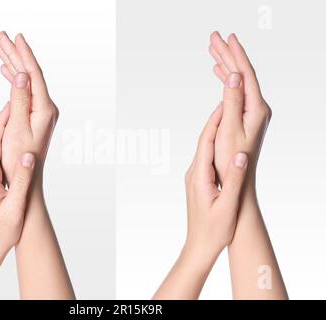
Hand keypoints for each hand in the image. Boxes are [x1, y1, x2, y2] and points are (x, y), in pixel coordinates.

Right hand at [0, 32, 57, 187]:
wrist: (27, 177)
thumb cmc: (20, 157)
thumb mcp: (17, 128)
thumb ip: (20, 100)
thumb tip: (21, 75)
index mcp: (44, 109)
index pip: (34, 75)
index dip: (25, 55)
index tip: (16, 37)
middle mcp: (46, 107)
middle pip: (30, 74)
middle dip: (16, 55)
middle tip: (1, 36)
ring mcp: (41, 111)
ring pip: (26, 81)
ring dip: (13, 65)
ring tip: (1, 49)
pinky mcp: (35, 115)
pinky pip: (24, 91)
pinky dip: (15, 80)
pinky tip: (7, 72)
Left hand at [0, 106, 35, 299]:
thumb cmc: (2, 230)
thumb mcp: (15, 207)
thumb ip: (21, 181)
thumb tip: (27, 155)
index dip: (3, 121)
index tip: (12, 103)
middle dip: (3, 119)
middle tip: (15, 100)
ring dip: (3, 129)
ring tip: (16, 114)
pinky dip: (4, 143)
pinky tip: (12, 140)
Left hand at [184, 105, 247, 257]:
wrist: (199, 246)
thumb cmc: (213, 230)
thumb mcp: (227, 207)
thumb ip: (233, 181)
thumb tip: (239, 155)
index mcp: (199, 176)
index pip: (206, 142)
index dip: (215, 122)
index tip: (224, 103)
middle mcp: (193, 173)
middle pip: (204, 141)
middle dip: (214, 121)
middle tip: (226, 101)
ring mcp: (194, 177)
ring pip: (204, 148)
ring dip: (214, 131)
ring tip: (226, 115)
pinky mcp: (198, 182)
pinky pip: (205, 157)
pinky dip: (214, 145)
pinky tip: (223, 142)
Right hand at [209, 32, 270, 186]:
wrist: (238, 180)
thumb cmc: (232, 159)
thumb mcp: (230, 130)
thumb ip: (232, 101)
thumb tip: (233, 75)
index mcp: (256, 108)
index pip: (246, 74)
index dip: (236, 55)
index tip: (227, 38)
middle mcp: (257, 107)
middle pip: (242, 74)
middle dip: (228, 55)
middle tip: (214, 37)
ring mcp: (252, 111)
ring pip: (237, 81)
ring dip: (225, 65)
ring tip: (214, 51)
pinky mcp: (245, 116)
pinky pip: (235, 91)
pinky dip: (226, 80)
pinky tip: (220, 74)